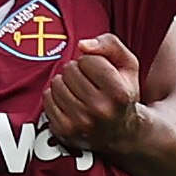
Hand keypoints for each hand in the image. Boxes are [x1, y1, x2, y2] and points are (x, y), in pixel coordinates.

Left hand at [40, 32, 146, 152]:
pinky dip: (56, 96)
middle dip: (77, 70)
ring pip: (56, 83)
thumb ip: (110, 45)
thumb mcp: (128, 66)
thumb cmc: (122, 94)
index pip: (88, 60)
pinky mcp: (64, 130)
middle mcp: (100, 110)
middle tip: (89, 82)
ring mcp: (81, 122)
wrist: (120, 131)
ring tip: (79, 91)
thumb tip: (83, 45)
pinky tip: (70, 101)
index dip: (92, 61)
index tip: (100, 71)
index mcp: (119, 94)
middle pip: (70, 69)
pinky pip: (47, 98)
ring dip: (66, 82)